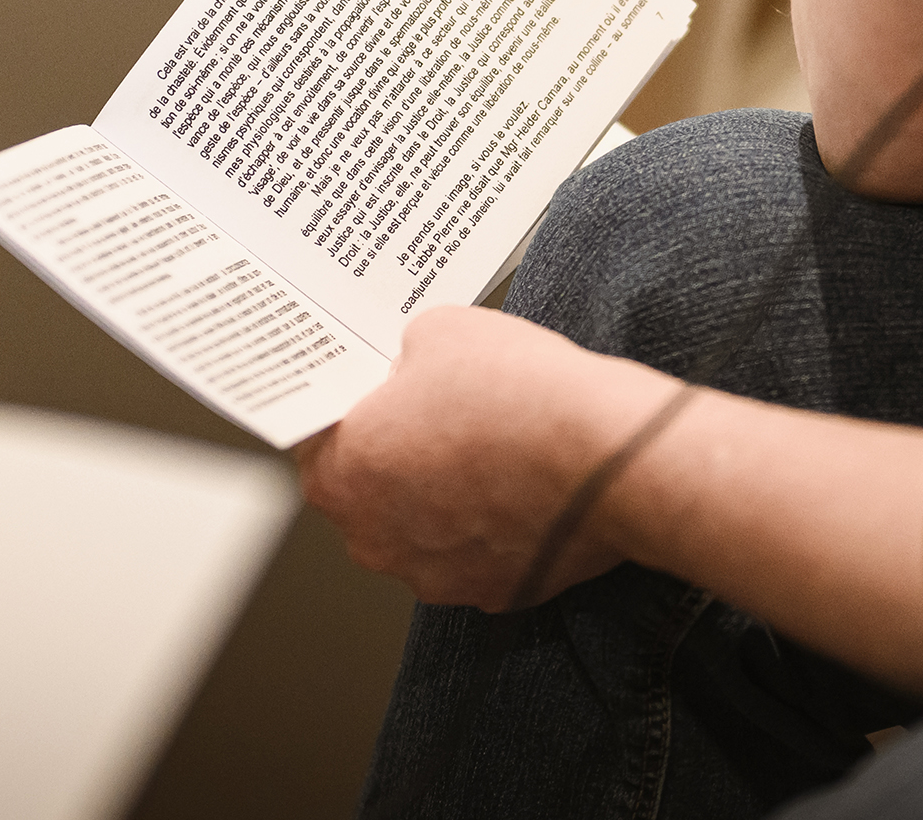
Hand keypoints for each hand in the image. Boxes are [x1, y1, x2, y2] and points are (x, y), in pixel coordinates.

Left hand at [296, 307, 679, 610]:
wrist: (608, 456)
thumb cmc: (521, 394)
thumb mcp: (439, 329)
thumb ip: (404, 357)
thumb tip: (411, 369)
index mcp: (342, 473)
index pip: (314, 439)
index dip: (348, 409)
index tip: (370, 394)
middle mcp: (374, 538)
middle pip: (365, 489)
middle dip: (393, 454)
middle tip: (435, 410)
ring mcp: (431, 575)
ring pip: (418, 528)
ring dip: (440, 495)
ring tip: (490, 445)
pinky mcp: (490, 593)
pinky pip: (474, 553)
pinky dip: (488, 526)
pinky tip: (520, 484)